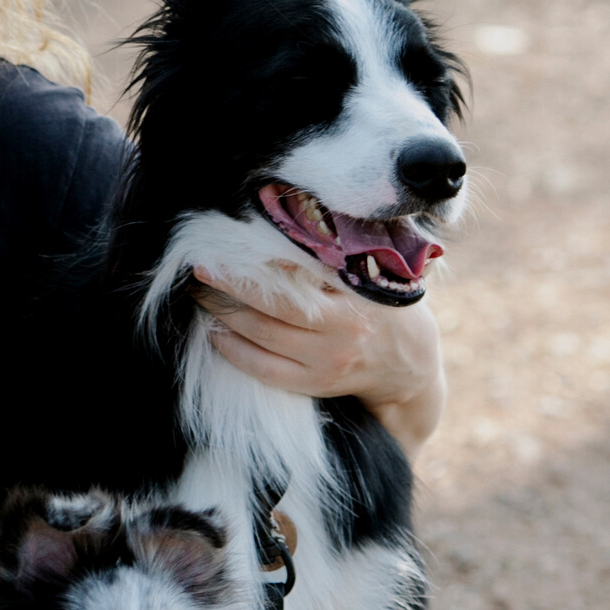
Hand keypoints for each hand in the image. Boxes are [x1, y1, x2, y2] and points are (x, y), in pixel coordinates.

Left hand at [192, 263, 445, 458]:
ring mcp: (325, 364)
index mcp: (353, 301)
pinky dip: (234, 351)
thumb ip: (337, 256)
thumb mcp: (371, 276)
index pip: (293, 284)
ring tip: (201, 296)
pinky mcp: (315, 385)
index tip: (221, 250)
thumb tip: (290, 225)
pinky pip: (264, 370)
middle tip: (199, 269)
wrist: (410, 364)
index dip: (252, 271)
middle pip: (269, 312)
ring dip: (224, 318)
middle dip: (228, 290)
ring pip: (261, 340)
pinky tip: (216, 333)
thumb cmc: (384, 306)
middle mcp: (339, 335)